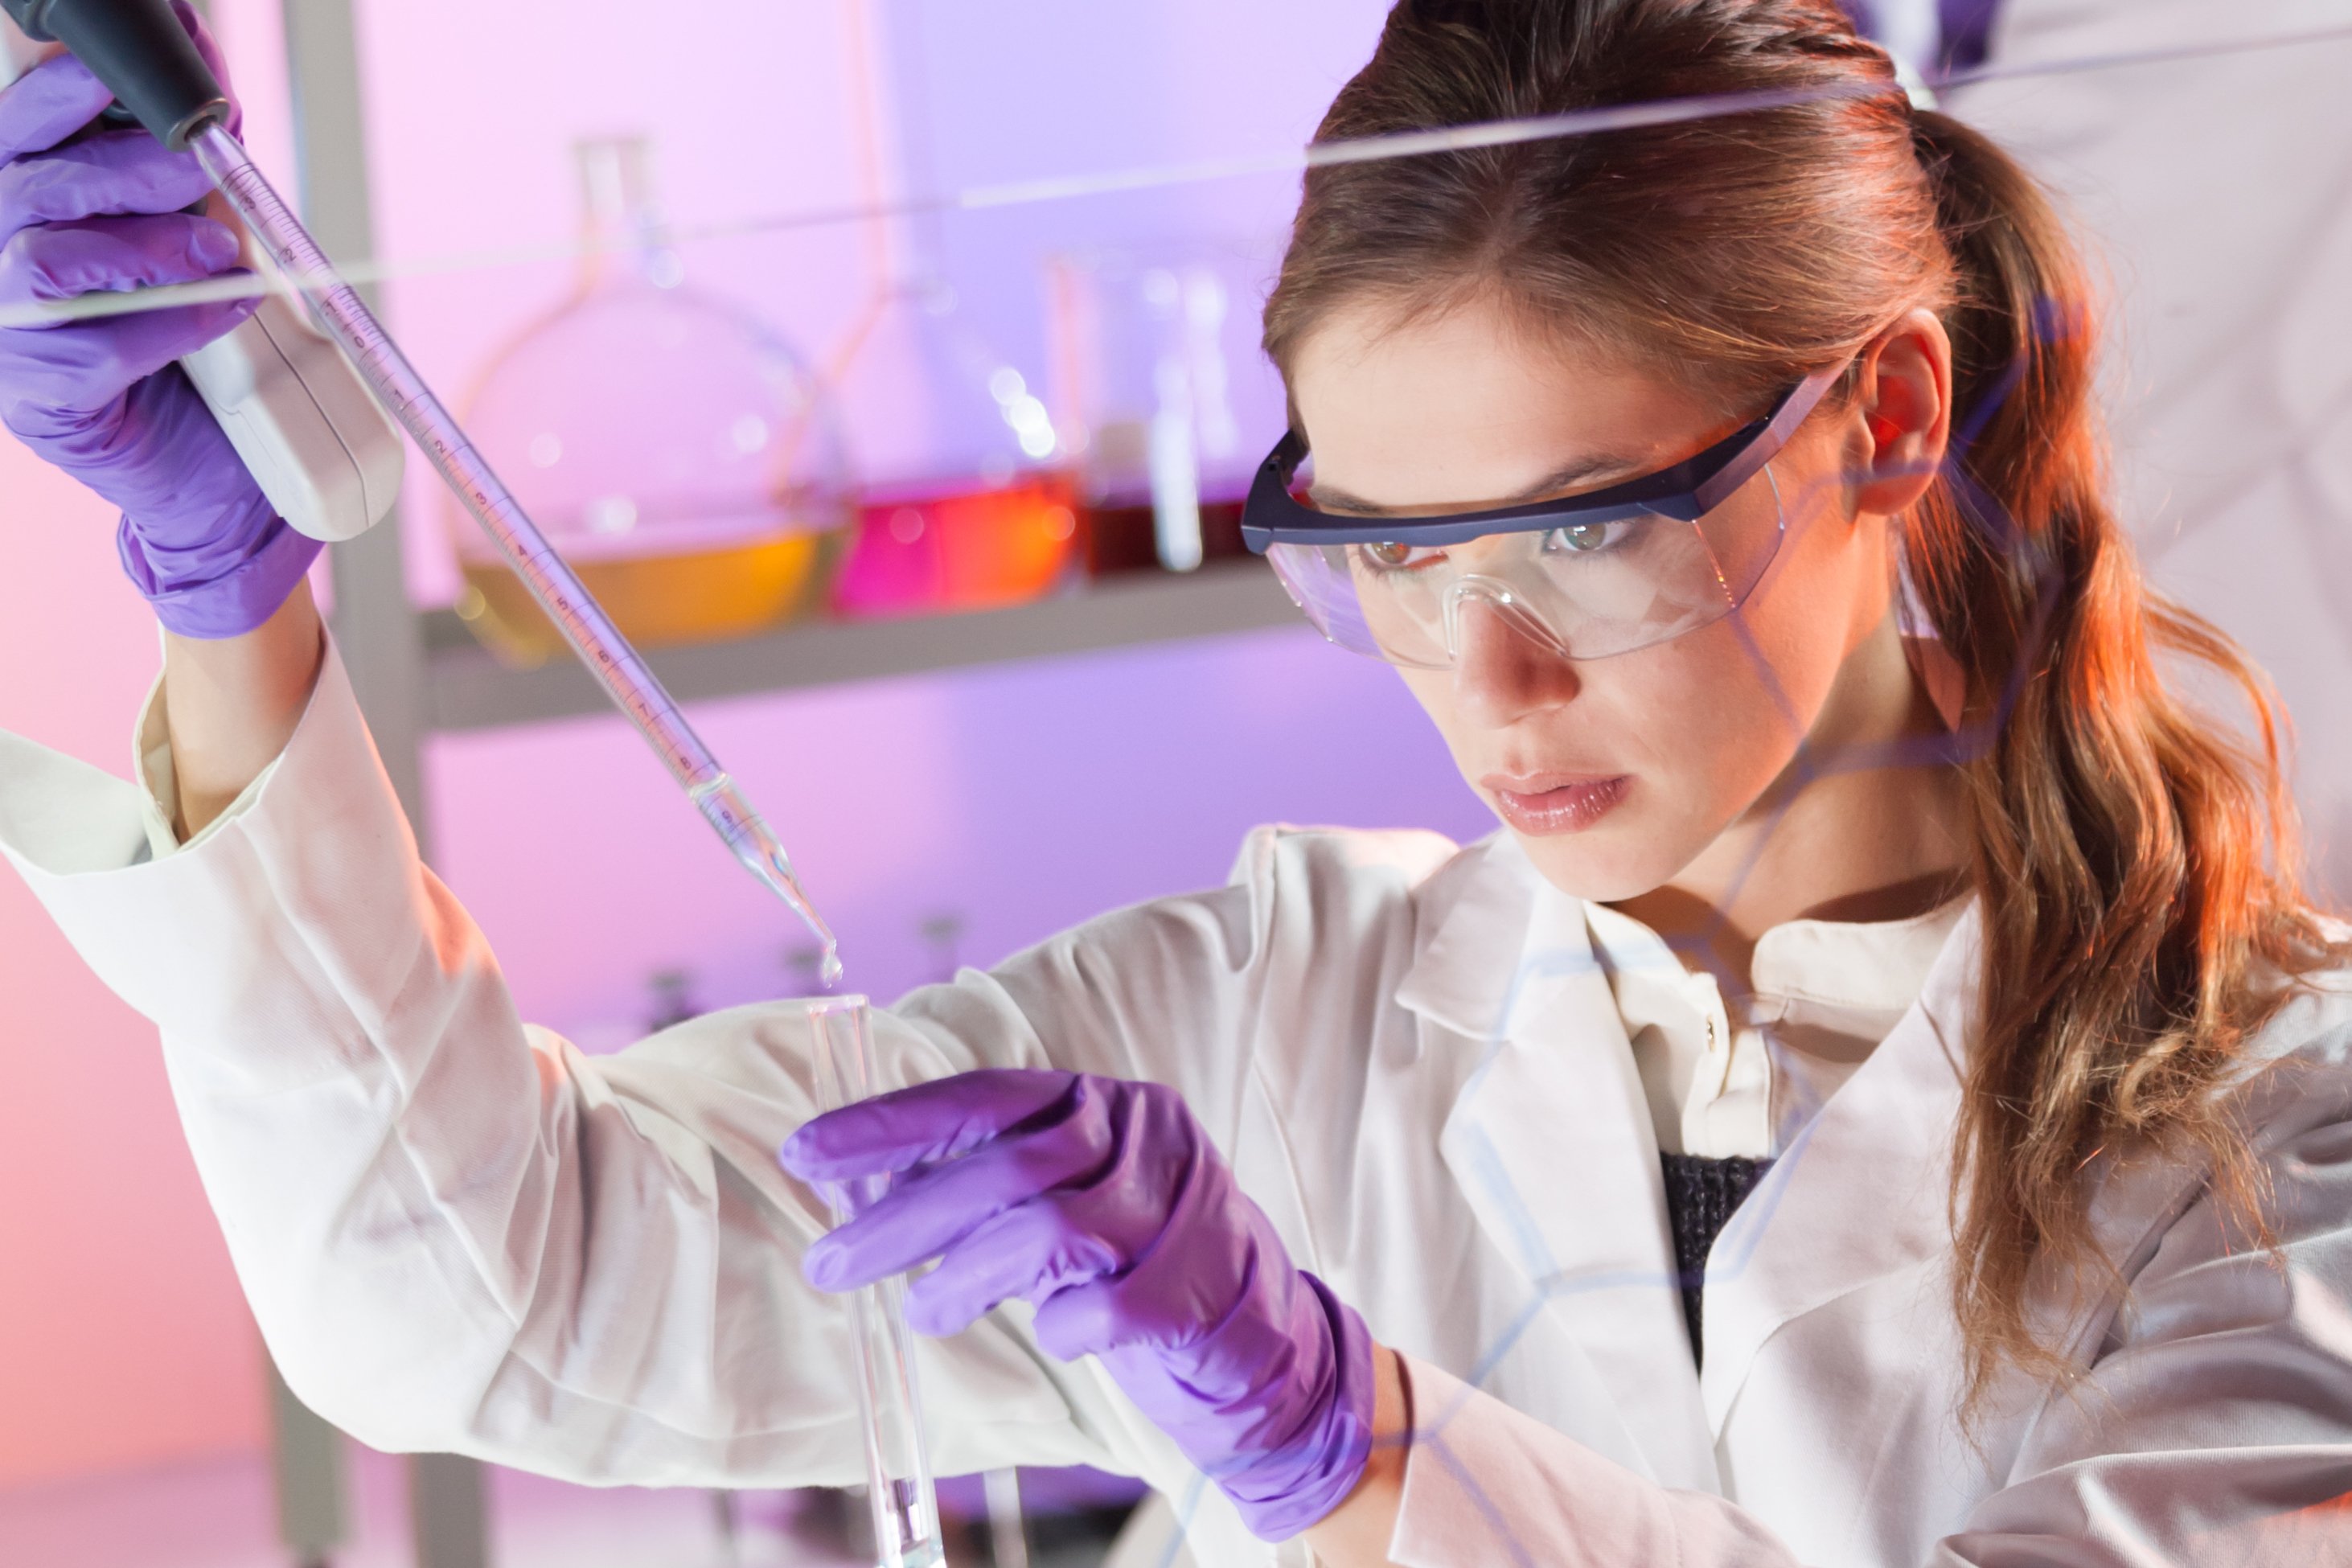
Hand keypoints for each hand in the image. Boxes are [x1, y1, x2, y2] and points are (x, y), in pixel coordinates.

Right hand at [0, 7, 318, 637]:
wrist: (204, 476)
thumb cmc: (185, 348)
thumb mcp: (179, 249)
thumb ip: (177, 194)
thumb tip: (216, 130)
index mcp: (12, 209)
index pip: (13, 130)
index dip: (61, 95)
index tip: (118, 77)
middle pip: (34, 188)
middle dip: (126, 168)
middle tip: (200, 167)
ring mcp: (4, 333)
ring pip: (50, 261)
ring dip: (148, 248)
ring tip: (220, 253)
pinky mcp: (37, 397)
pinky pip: (101, 346)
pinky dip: (175, 324)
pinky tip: (225, 312)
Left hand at [780, 1069, 1377, 1541]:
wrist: (1265, 1337)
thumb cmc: (1138, 1264)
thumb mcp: (1063, 1204)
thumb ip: (986, 1188)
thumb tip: (859, 1193)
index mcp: (1101, 1101)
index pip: (979, 1097)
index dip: (888, 1124)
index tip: (806, 1155)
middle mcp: (1143, 1134)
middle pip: (1004, 1165)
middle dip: (902, 1217)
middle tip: (829, 1264)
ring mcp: (1180, 1202)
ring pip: (1047, 1230)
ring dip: (965, 1276)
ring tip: (922, 1313)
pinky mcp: (1201, 1280)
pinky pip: (1105, 1306)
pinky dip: (1066, 1326)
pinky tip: (1058, 1338)